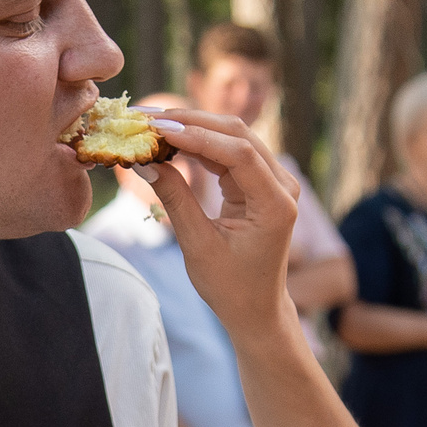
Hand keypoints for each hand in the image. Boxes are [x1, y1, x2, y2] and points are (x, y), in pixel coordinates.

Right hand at [139, 106, 307, 340]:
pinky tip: (170, 141)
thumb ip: (175, 200)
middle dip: (191, 122)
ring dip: (193, 128)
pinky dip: (200, 144)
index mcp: (275, 204)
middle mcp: (282, 185)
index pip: (238, 153)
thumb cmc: (230, 286)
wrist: (257, 307)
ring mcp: (274, 180)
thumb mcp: (198, 246)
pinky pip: (229, 151)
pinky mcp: (260, 182)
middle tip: (148, 119)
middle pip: (237, 134)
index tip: (158, 129)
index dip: (197, 135)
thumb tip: (144, 162)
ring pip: (232, 136)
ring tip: (152, 127)